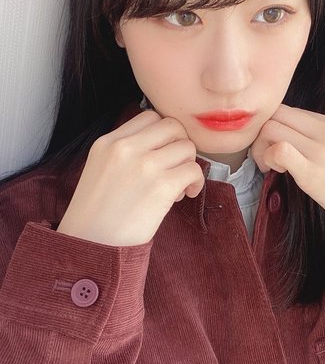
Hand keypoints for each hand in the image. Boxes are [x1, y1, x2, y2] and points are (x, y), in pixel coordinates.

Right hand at [57, 110, 204, 245]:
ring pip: (187, 147)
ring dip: (188, 165)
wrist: (90, 247)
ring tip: (177, 187)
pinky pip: (194, 170)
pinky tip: (184, 196)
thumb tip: (164, 146)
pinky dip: (195, 183)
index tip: (162, 155)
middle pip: (173, 126)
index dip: (163, 135)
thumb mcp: (100, 169)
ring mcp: (145, 165)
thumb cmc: (96, 215)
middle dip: (179, 145)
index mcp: (108, 141)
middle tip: (174, 168)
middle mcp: (126, 147)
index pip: (150, 116)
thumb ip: (126, 152)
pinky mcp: (162, 186)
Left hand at [251, 104, 324, 233]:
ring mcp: (322, 151)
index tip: (277, 147)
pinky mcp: (314, 174)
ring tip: (273, 167)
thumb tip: (296, 139)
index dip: (276, 127)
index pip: (291, 111)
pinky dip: (268, 158)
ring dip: (262, 148)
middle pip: (277, 114)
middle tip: (267, 158)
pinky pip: (279, 150)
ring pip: (271, 128)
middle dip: (262, 134)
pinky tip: (278, 172)